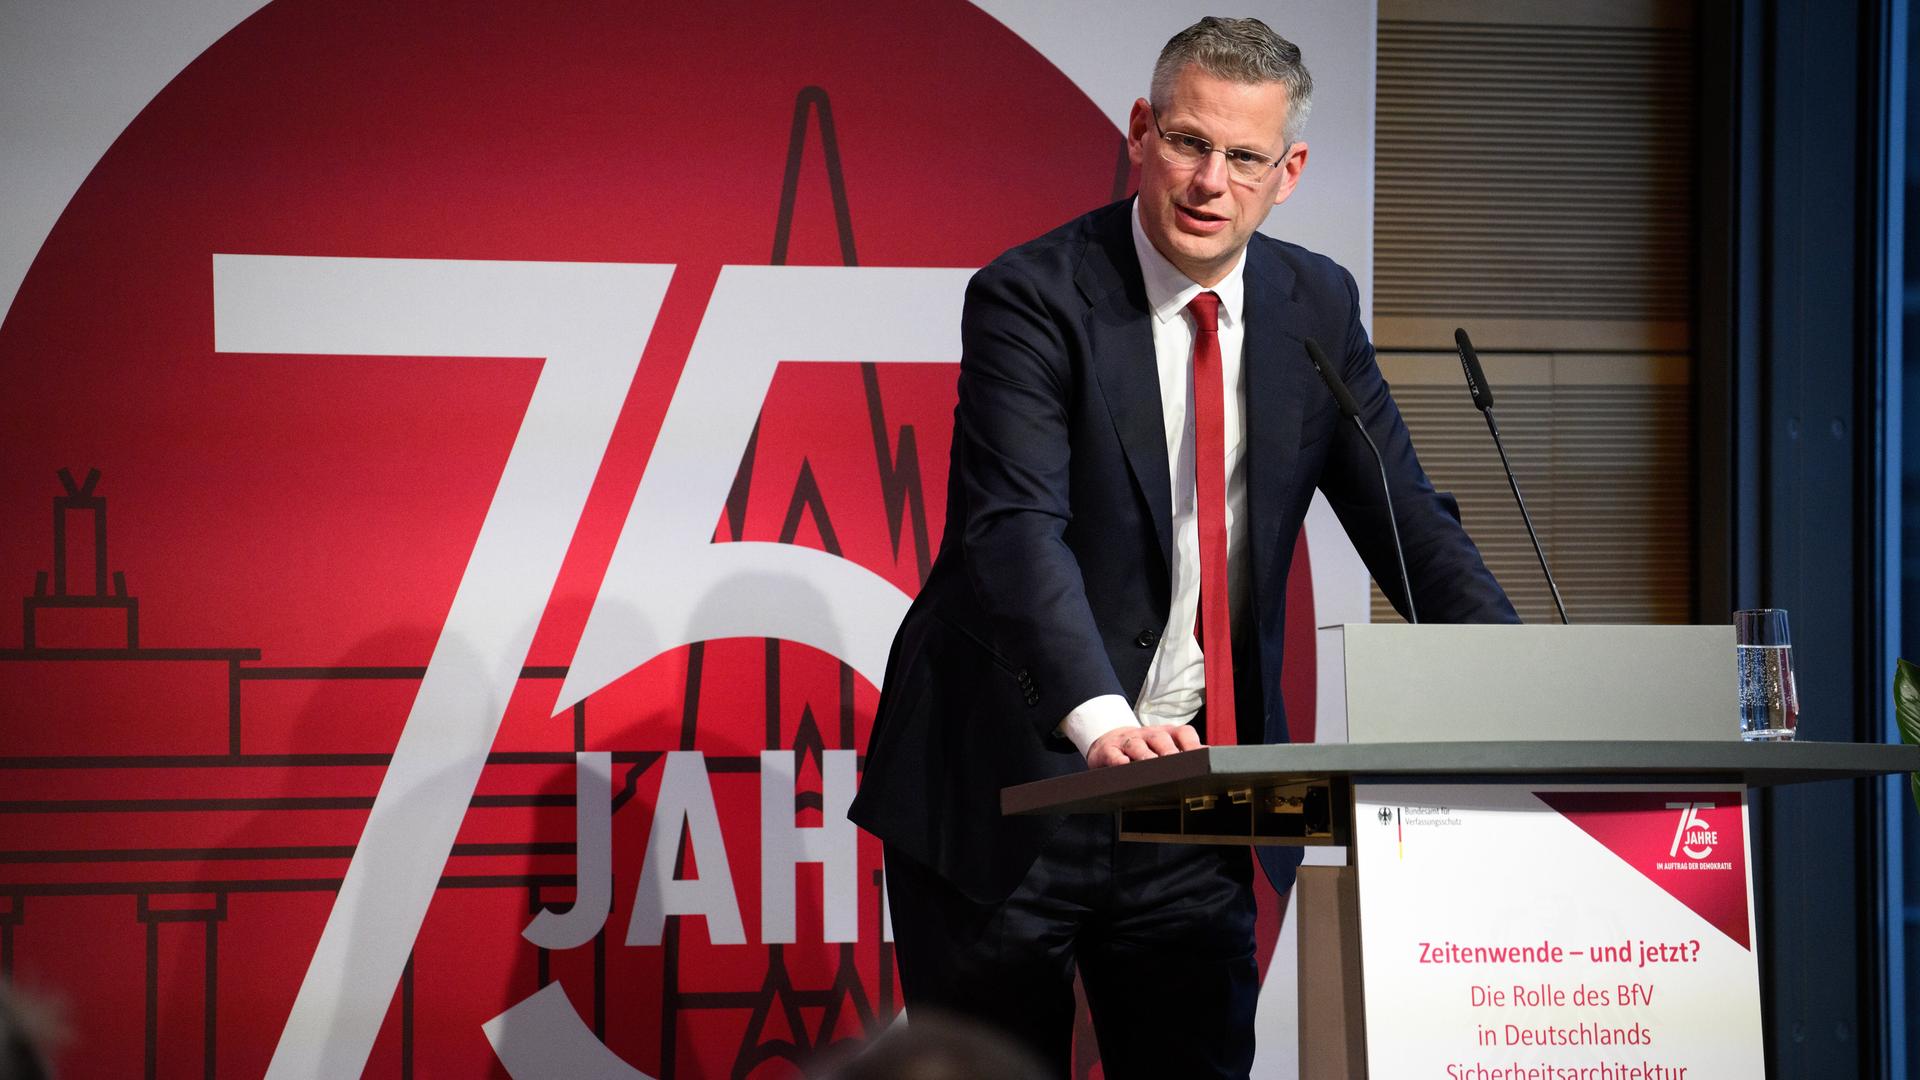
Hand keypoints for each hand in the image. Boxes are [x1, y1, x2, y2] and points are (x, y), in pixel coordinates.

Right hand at [1086, 723, 1201, 768]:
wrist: (1108, 740)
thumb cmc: (1143, 749)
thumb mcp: (1163, 747)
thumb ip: (1184, 753)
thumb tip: (1212, 760)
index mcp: (1165, 734)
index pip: (1183, 733)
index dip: (1193, 744)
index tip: (1204, 757)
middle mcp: (1148, 735)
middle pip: (1160, 739)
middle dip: (1170, 752)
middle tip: (1180, 766)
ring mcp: (1128, 741)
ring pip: (1137, 746)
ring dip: (1146, 756)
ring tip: (1153, 767)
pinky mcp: (1109, 750)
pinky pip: (1114, 754)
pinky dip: (1119, 761)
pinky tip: (1124, 766)